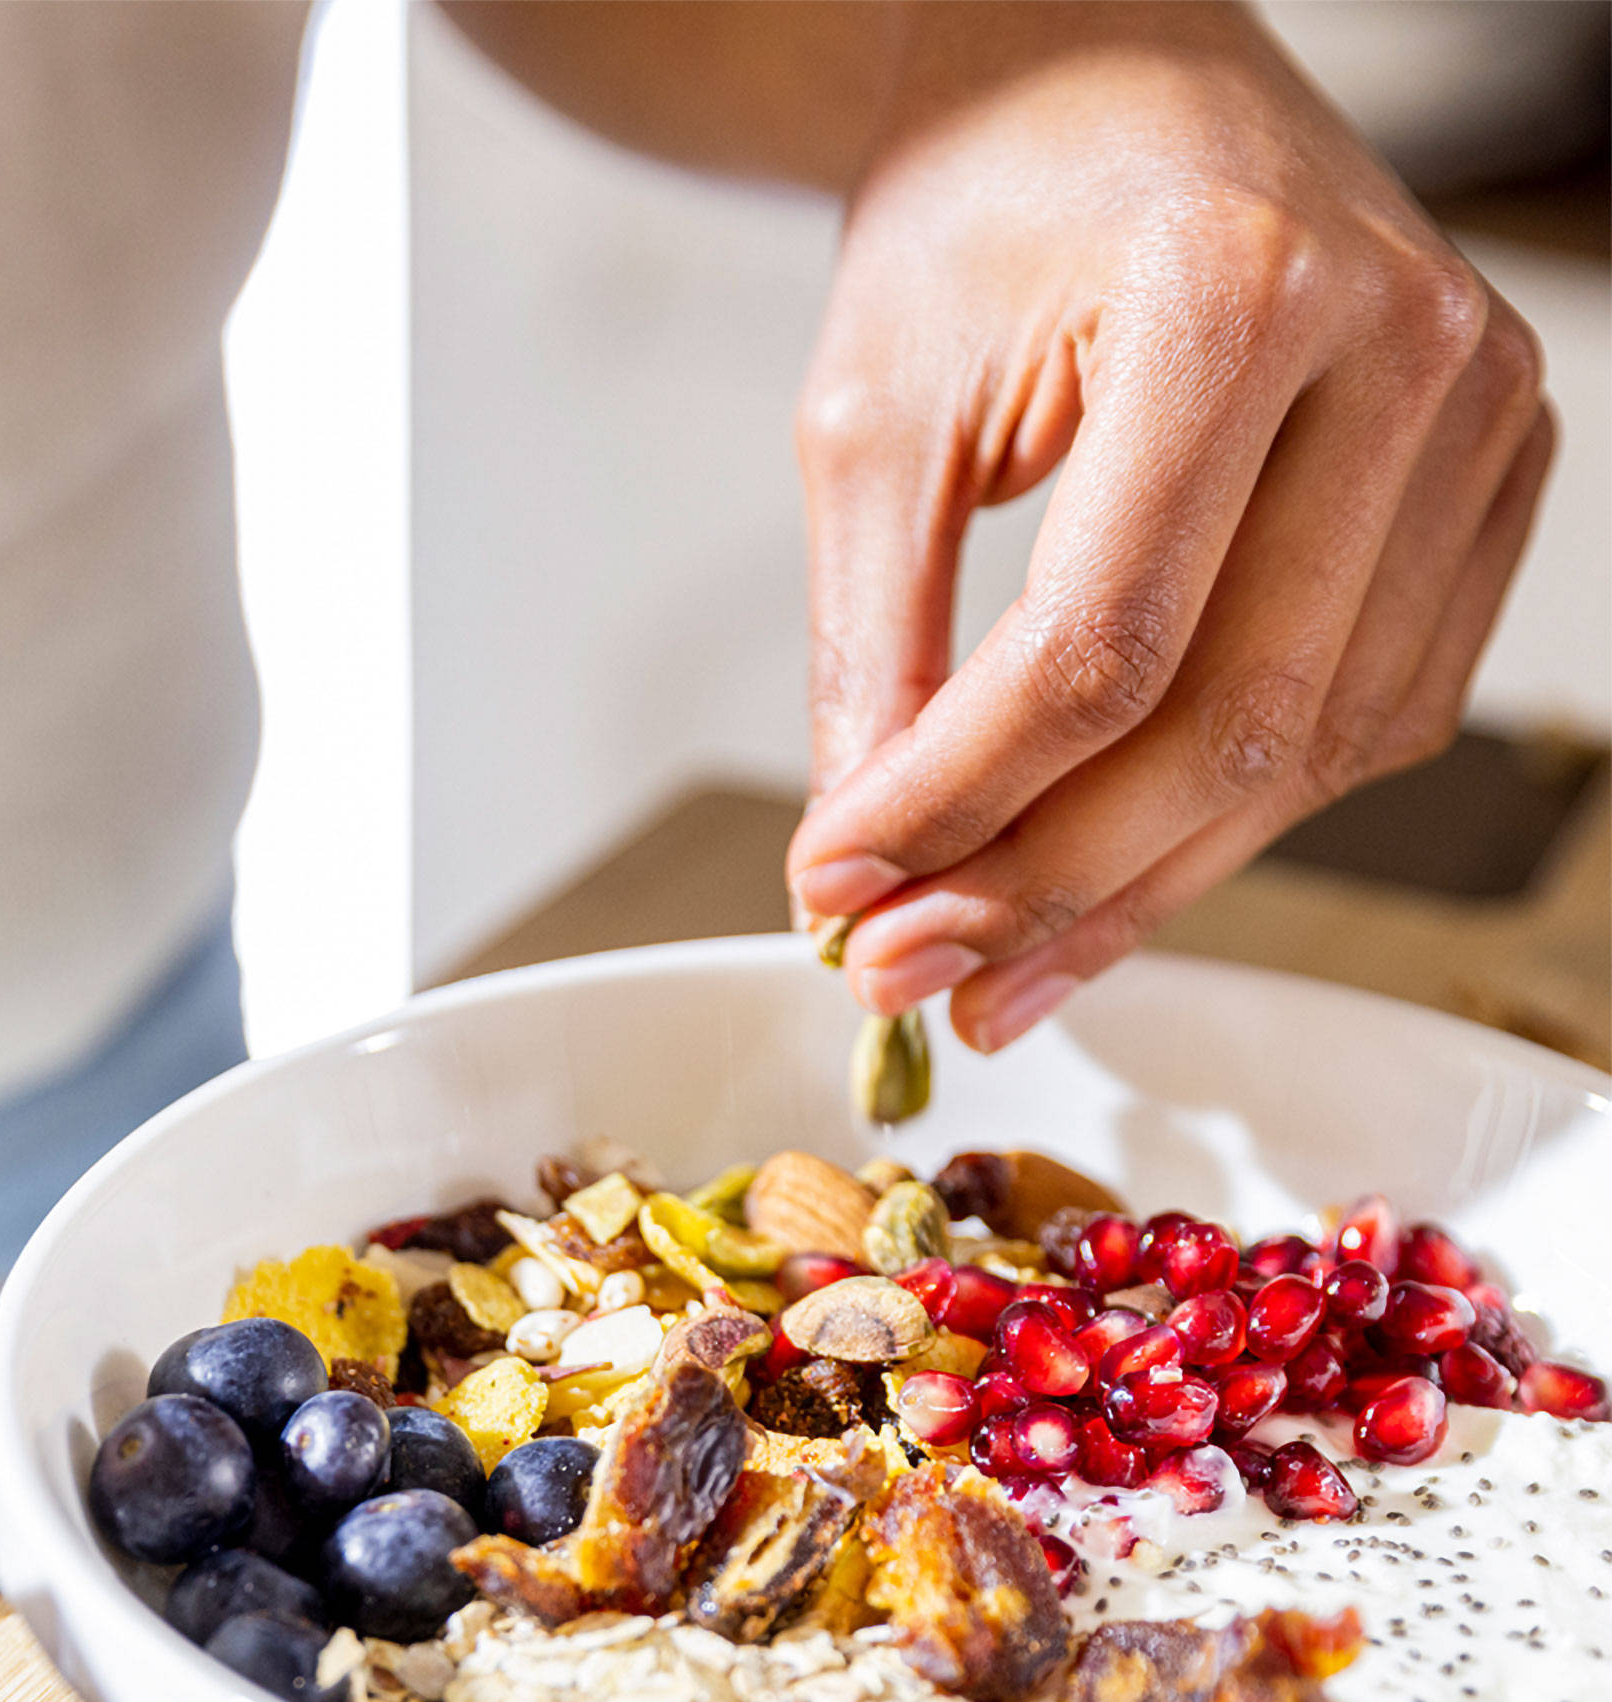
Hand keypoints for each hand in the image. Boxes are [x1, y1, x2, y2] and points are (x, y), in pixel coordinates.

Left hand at [787, 2, 1551, 1051]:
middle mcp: (1399, 354)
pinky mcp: (1490, 486)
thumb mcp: (876, 420)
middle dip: (1052, 885)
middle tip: (916, 978)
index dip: (964, 806)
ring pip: (1311, 752)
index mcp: (1231, 295)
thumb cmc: (984, 215)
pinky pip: (1369, 720)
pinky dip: (1234, 817)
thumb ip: (874, 653)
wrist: (1110, 77)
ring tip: (996, 967)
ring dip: (1142, 887)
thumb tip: (867, 870)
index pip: (1102, 645)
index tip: (844, 895)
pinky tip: (1115, 867)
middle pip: (1230, 723)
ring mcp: (1476, 420)